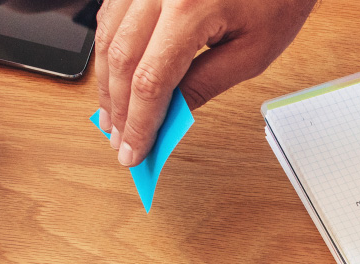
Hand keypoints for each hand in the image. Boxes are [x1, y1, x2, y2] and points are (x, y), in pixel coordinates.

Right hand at [95, 0, 316, 165]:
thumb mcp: (253, 50)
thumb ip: (205, 84)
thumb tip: (168, 119)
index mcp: (189, 7)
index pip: (151, 80)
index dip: (139, 122)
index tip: (134, 152)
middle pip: (121, 61)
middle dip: (119, 109)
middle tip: (120, 141)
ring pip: (107, 38)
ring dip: (107, 83)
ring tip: (113, 117)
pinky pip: (111, 15)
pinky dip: (109, 49)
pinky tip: (113, 76)